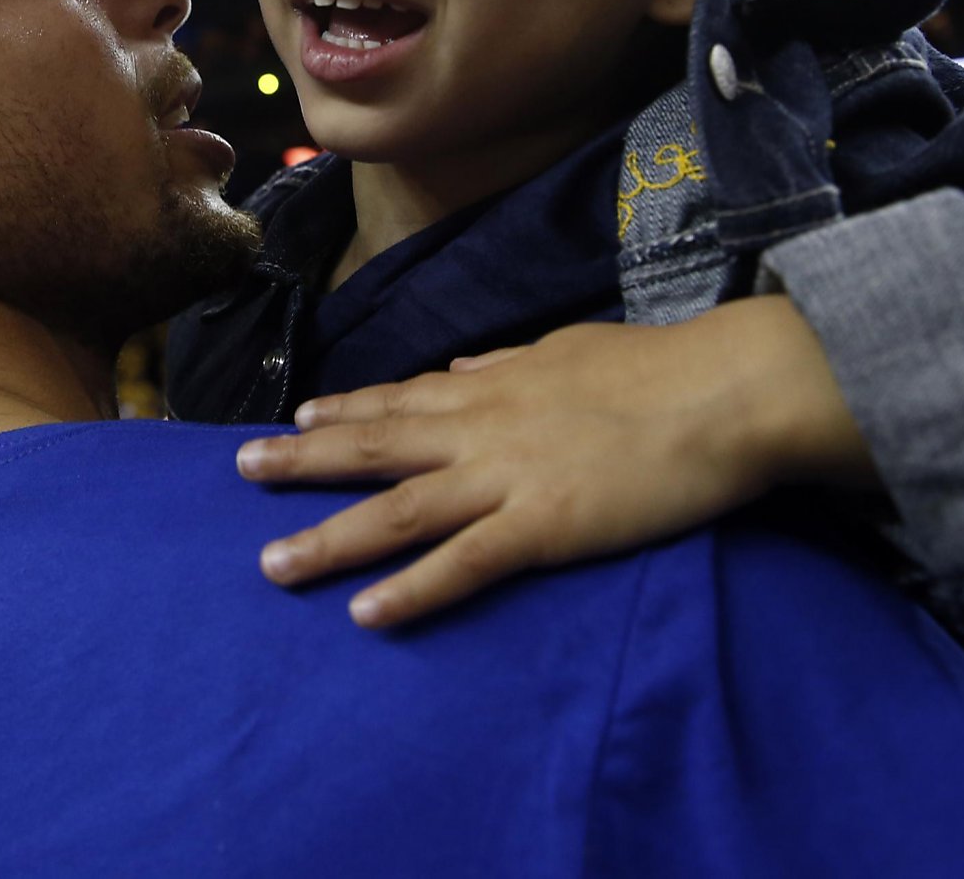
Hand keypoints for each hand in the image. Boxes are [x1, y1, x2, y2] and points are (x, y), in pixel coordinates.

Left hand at [234, 298, 876, 627]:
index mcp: (493, 387)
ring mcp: (506, 477)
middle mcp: (482, 428)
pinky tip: (367, 613)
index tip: (299, 416)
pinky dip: (412, 589)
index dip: (346, 410)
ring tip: (272, 564)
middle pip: (375, 447)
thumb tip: (463, 371)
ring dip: (331, 538)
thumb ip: (508, 365)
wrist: (723, 392)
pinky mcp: (542, 526)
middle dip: (304, 460)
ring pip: (398, 510)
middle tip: (241, 469)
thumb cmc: (659, 369)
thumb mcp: (569, 350)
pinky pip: (464, 564)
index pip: (403, 399)